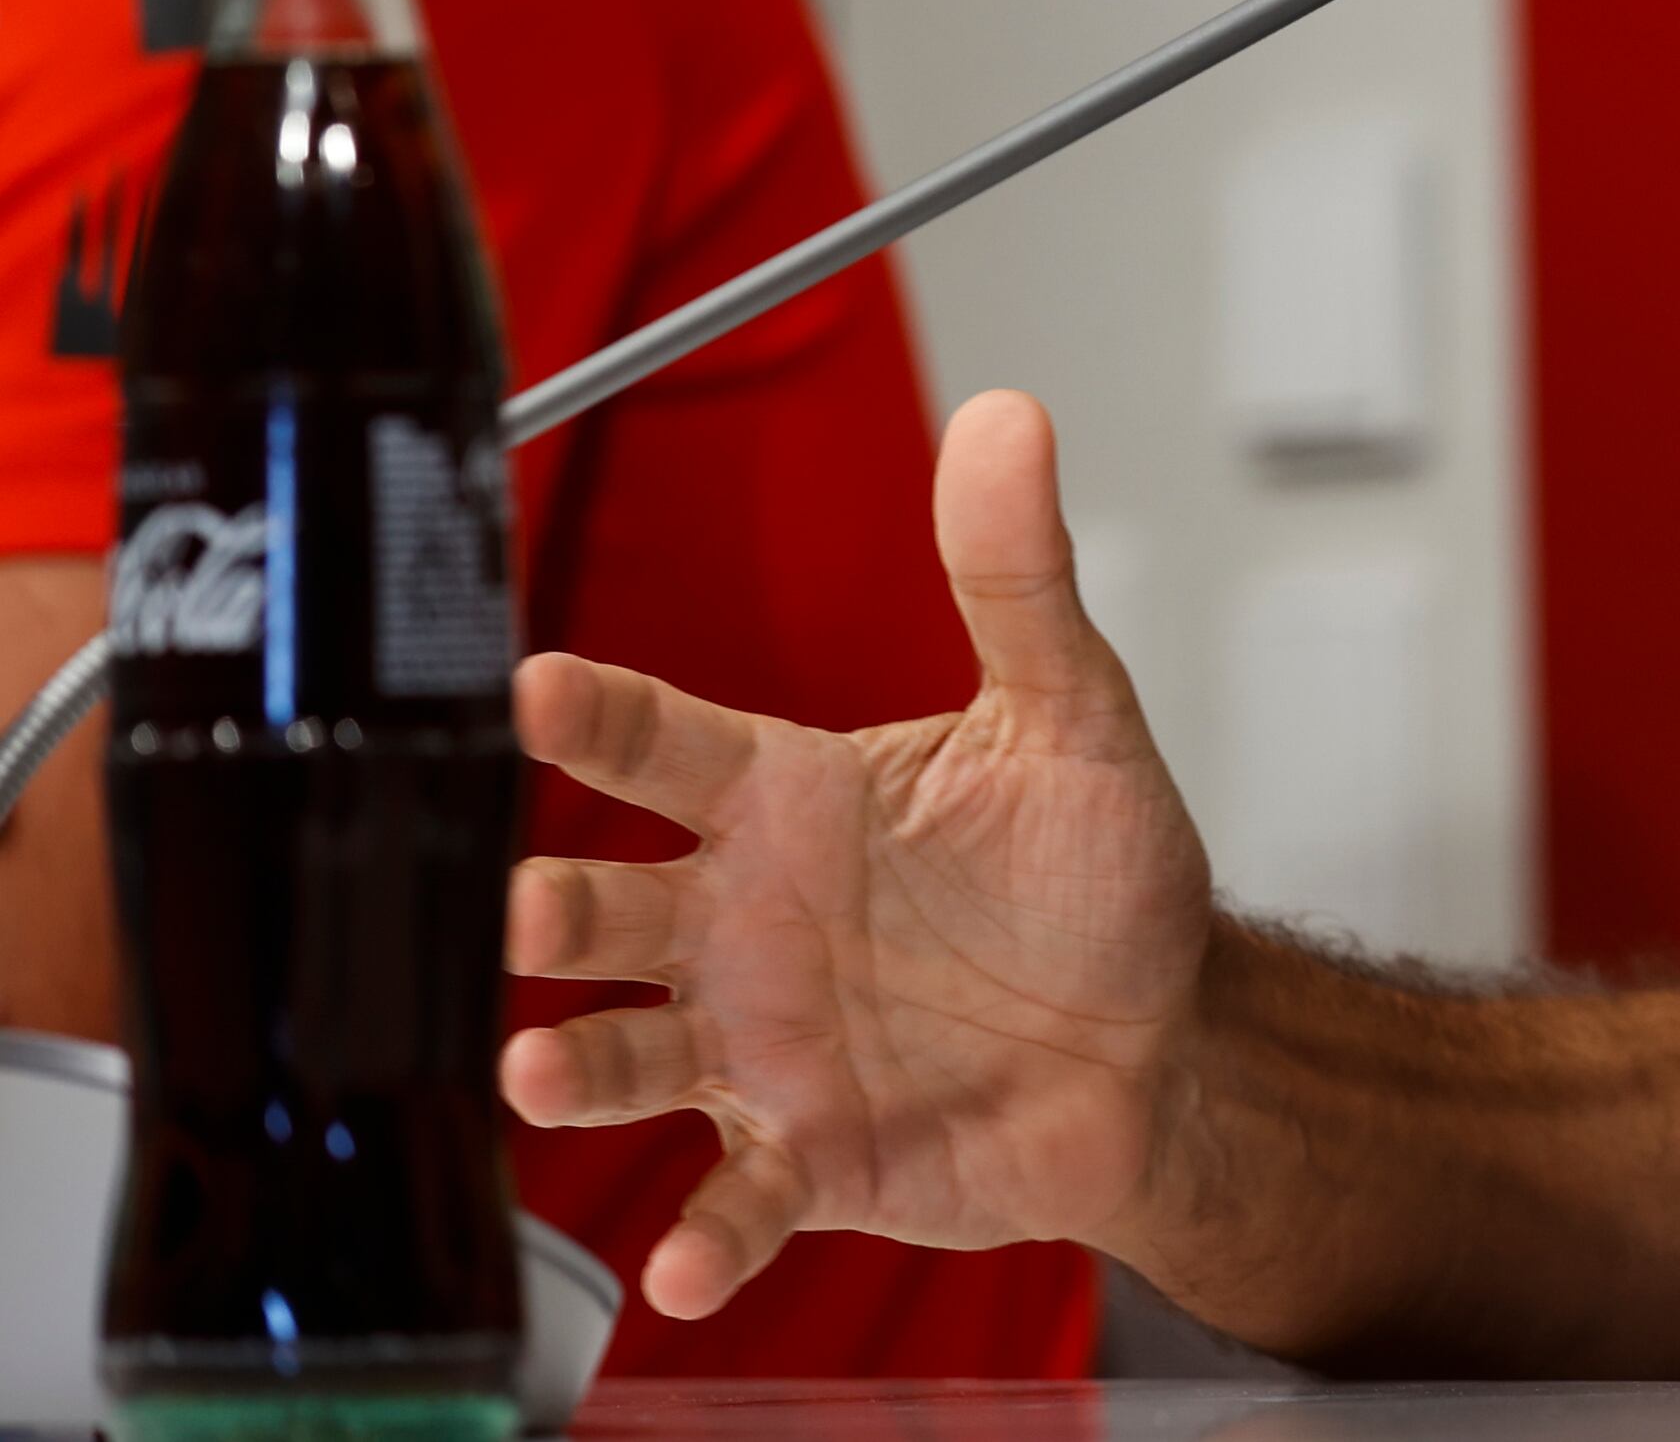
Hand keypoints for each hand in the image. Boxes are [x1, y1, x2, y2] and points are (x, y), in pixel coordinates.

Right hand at [502, 391, 1215, 1319]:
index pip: (663, 744)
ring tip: (537, 1068)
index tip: (530, 687)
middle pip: (601, 905)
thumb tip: (1012, 418)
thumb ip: (1018, 580)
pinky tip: (687, 1260)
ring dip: (573, 1065)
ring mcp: (760, 1048)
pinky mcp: (810, 1156)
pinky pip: (736, 1199)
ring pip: (624, 1056)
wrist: (1158, 1040)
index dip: (597, 715)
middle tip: (520, 901)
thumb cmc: (1097, 874)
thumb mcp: (1073, 716)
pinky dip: (707, 1235)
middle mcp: (741, 926)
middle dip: (543, 905)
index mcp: (788, 803)